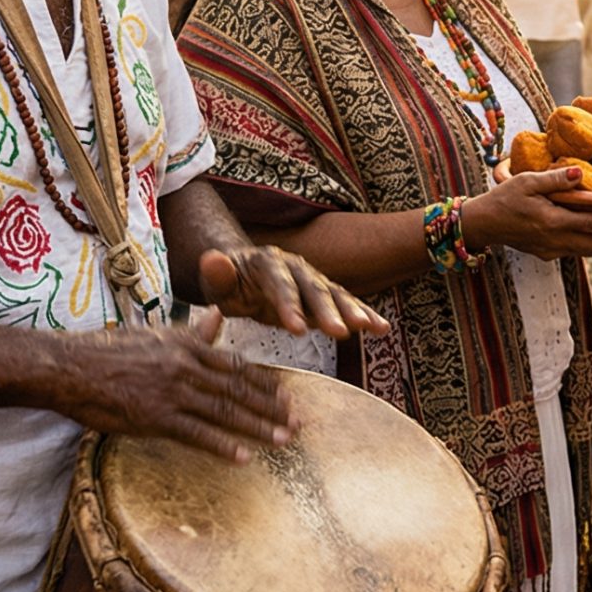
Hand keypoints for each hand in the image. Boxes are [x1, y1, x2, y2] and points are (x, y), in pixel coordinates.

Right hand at [56, 310, 296, 462]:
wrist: (71, 367)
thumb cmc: (110, 351)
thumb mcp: (156, 335)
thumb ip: (191, 332)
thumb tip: (217, 317)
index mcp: (187, 347)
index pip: (237, 365)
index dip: (264, 382)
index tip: (287, 395)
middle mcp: (186, 367)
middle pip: (238, 389)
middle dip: (271, 407)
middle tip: (298, 422)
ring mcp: (172, 393)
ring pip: (224, 411)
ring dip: (257, 427)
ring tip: (283, 440)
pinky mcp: (155, 418)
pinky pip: (196, 434)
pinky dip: (222, 445)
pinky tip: (244, 457)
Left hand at [200, 243, 387, 339]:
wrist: (243, 276)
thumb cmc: (228, 284)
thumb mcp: (217, 283)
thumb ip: (216, 275)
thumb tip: (212, 258)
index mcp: (267, 263)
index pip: (279, 285)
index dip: (289, 306)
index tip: (297, 330)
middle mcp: (295, 266)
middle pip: (314, 288)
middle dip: (329, 310)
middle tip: (340, 332)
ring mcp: (312, 278)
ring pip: (335, 294)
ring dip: (354, 311)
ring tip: (371, 327)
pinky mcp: (324, 293)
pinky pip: (345, 303)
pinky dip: (363, 314)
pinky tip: (380, 328)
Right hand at [463, 167, 591, 258]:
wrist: (483, 224)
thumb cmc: (503, 198)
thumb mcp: (527, 181)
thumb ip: (555, 179)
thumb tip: (580, 174)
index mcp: (553, 221)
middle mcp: (555, 240)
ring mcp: (550, 250)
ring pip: (585, 251)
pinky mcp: (545, 254)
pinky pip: (573, 251)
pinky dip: (589, 248)